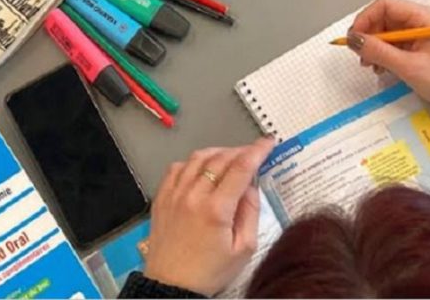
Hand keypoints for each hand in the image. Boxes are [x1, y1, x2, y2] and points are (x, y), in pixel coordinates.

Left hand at [144, 137, 275, 295]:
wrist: (171, 286)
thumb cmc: (206, 273)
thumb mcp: (243, 249)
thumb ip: (251, 213)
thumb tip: (251, 188)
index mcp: (215, 209)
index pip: (241, 168)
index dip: (257, 151)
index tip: (267, 143)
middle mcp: (192, 196)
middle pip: (221, 158)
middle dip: (241, 151)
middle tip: (252, 153)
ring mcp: (174, 194)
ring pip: (198, 157)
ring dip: (218, 152)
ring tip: (230, 159)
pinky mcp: (162, 198)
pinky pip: (177, 167)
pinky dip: (193, 162)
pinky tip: (202, 168)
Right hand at [347, 0, 429, 118]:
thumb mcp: (409, 67)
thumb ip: (379, 52)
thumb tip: (352, 39)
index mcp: (422, 16)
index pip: (385, 5)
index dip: (365, 19)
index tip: (354, 40)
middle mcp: (421, 20)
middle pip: (385, 17)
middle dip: (369, 35)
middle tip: (361, 57)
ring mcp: (421, 34)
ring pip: (388, 32)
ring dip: (376, 47)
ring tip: (372, 66)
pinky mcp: (421, 48)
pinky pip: (396, 45)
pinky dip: (385, 55)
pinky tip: (383, 69)